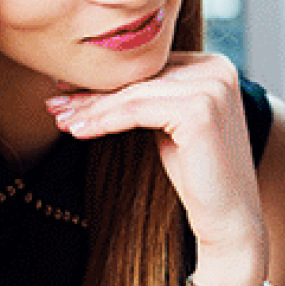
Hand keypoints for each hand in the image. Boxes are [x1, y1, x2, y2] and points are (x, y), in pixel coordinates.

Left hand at [48, 53, 267, 280]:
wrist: (229, 220)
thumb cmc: (198, 177)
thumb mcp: (170, 125)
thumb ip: (151, 96)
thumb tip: (96, 81)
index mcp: (215, 65)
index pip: (150, 66)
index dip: (107, 78)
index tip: (67, 90)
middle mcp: (218, 68)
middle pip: (140, 77)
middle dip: (93, 91)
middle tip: (54, 102)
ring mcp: (213, 87)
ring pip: (134, 93)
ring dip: (91, 107)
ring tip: (60, 119)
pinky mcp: (200, 110)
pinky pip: (137, 109)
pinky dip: (104, 119)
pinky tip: (79, 130)